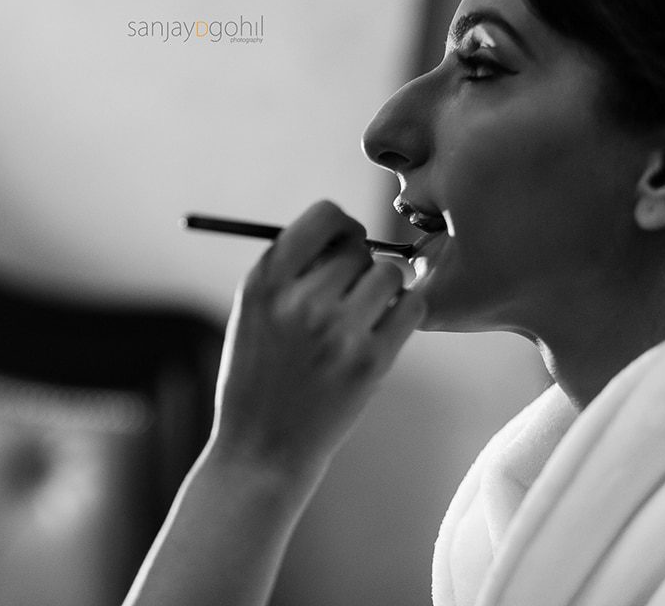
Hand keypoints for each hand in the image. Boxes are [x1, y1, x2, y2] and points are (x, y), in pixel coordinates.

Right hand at [211, 200, 425, 480]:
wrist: (262, 448)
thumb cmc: (257, 376)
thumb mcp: (252, 313)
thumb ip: (291, 270)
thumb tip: (347, 234)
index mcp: (264, 282)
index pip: (324, 216)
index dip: (341, 226)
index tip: (342, 246)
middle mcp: (299, 301)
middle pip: (359, 248)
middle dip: (358, 266)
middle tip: (346, 296)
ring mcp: (336, 331)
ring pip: (389, 274)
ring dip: (383, 289)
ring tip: (363, 316)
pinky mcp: (370, 361)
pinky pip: (412, 306)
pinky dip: (404, 312)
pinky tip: (382, 331)